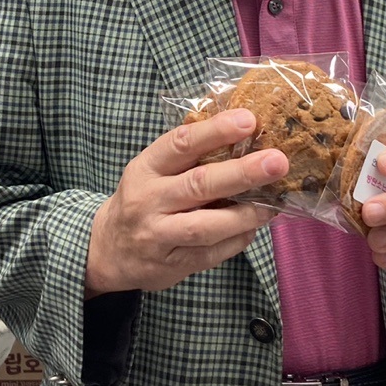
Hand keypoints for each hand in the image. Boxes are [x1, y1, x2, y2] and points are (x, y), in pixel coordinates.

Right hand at [85, 109, 289, 297]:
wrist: (108, 249)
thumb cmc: (143, 198)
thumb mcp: (153, 169)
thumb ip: (188, 154)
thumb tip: (244, 131)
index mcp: (146, 168)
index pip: (181, 143)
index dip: (215, 131)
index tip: (248, 121)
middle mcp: (149, 200)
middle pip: (199, 184)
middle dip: (241, 172)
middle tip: (276, 162)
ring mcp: (159, 235)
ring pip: (206, 226)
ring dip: (245, 214)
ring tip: (273, 204)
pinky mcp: (172, 265)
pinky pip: (211, 253)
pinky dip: (238, 239)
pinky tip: (255, 227)